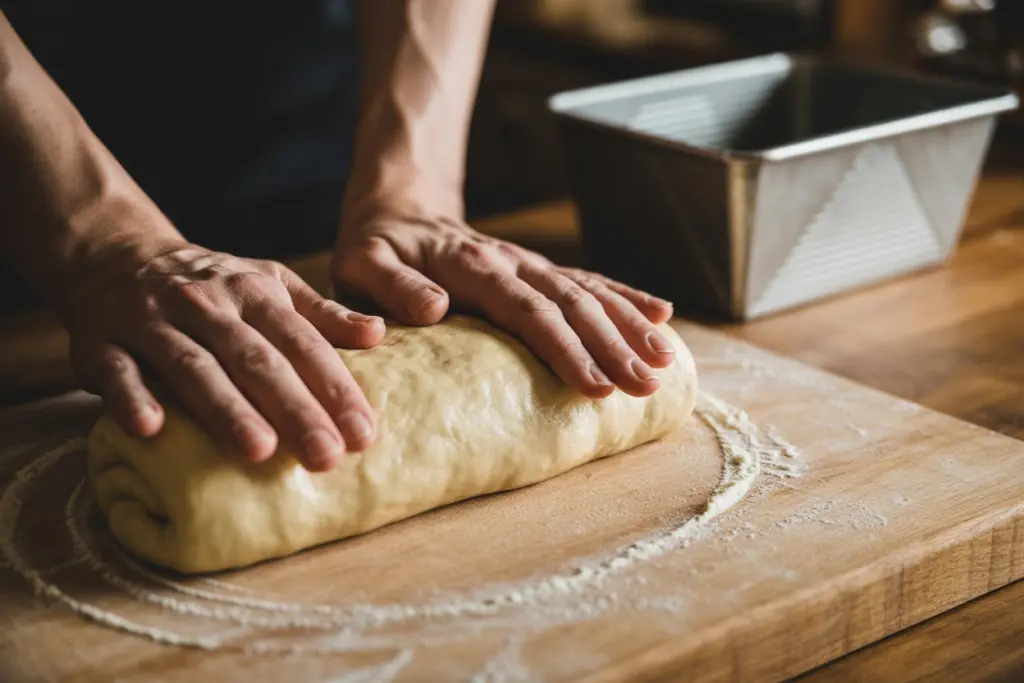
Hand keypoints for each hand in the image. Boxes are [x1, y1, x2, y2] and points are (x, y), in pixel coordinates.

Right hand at [64, 228, 384, 471]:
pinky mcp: (101, 343)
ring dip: (225, 409)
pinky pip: (117, 371)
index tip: (363, 434)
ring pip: (193, 367)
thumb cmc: (212, 284)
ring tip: (259, 451)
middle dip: (293, 408)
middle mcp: (207, 305)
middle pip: (255, 360)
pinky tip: (152, 429)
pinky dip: (132, 397)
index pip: (302, 344)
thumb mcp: (271, 284)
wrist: (117, 254)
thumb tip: (379, 334)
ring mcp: (152, 322)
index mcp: (255, 293)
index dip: (334, 388)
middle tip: (325, 457)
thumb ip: (323, 314)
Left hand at [333, 214, 675, 399]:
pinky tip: (661, 315)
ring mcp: (530, 265)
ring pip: (590, 293)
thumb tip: (433, 308)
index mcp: (473, 268)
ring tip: (665, 363)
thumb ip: (393, 286)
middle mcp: (512, 263)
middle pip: (572, 304)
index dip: (564, 348)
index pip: (528, 311)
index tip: (595, 385)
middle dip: (612, 346)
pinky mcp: (539, 269)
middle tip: (645, 386)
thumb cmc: (377, 249)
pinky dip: (625, 297)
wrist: (398, 208)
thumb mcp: (364, 264)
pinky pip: (590, 281)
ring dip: (629, 326)